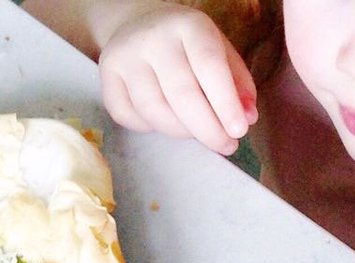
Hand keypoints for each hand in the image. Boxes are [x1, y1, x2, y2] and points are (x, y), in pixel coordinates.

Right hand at [98, 3, 257, 154]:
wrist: (140, 25)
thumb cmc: (188, 46)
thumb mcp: (219, 52)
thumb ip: (237, 83)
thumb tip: (247, 117)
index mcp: (188, 24)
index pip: (209, 66)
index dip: (225, 103)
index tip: (239, 132)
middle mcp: (153, 38)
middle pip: (181, 95)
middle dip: (207, 129)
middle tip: (225, 145)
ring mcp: (125, 57)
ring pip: (155, 111)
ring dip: (181, 132)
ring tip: (198, 132)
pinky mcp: (107, 77)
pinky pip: (130, 118)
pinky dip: (151, 128)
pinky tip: (165, 120)